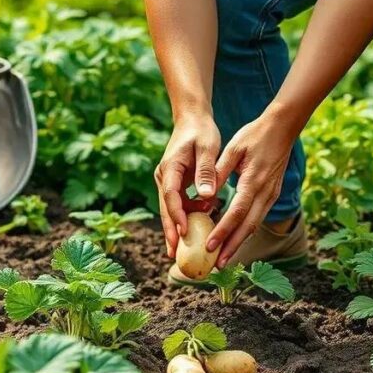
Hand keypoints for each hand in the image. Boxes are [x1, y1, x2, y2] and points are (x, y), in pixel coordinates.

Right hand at [154, 116, 220, 256]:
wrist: (192, 120)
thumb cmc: (201, 132)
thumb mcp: (207, 148)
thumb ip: (206, 171)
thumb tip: (206, 196)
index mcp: (171, 168)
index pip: (171, 196)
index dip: (177, 216)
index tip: (183, 232)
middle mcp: (164, 176)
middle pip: (165, 208)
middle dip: (169, 231)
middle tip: (173, 253)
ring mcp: (167, 180)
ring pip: (169, 208)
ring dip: (177, 226)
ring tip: (183, 247)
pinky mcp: (174, 183)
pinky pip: (178, 203)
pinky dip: (186, 214)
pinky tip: (198, 224)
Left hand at [207, 108, 300, 266]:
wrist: (282, 128)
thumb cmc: (254, 135)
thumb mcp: (233, 149)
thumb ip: (218, 172)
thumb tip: (204, 195)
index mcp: (253, 181)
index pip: (236, 213)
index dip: (223, 231)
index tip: (209, 246)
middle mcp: (265, 193)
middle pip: (247, 227)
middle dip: (232, 247)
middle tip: (216, 265)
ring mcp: (271, 195)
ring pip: (254, 225)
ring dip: (239, 243)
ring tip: (224, 259)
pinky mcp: (272, 195)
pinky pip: (257, 218)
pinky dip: (245, 231)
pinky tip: (234, 240)